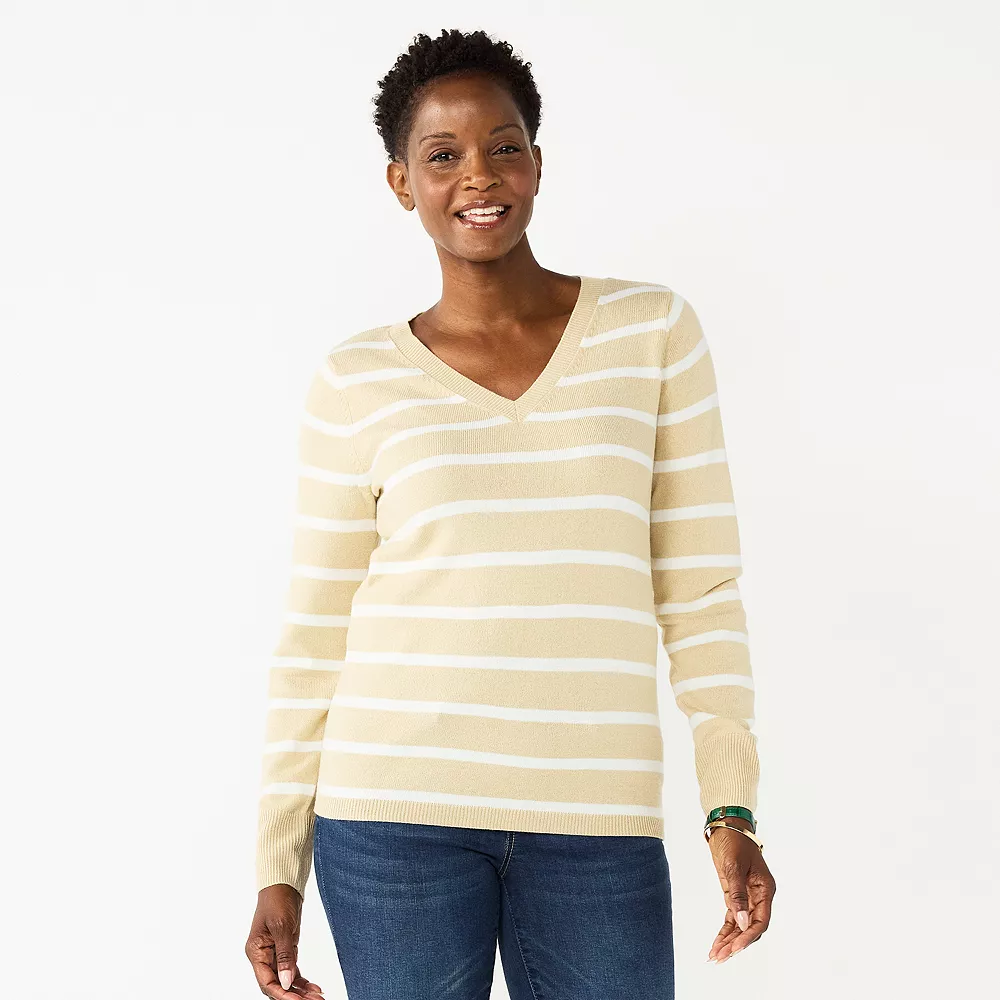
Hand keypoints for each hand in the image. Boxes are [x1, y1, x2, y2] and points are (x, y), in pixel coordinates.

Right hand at [246, 883, 324, 997]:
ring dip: (300, 990)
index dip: (281, 993)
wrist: (284, 884)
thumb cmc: (277, 899)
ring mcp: (275, 954)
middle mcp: (263, 956)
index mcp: (255, 951)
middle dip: (293, 995)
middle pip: (276, 984)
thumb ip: (284, 955)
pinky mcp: (286, 949)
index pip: (266, 982)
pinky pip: (292, 970)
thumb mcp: (281, 927)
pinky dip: (302, 980)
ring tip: (317, 997)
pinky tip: (313, 988)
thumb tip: (286, 981)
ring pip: (286, 979)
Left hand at [705, 818, 775, 962]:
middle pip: (751, 927)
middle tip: (720, 957)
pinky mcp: (735, 895)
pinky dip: (725, 931)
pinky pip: (732, 918)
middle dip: (736, 944)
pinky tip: (717, 943)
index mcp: (765, 889)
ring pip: (740, 926)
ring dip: (729, 941)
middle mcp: (759, 896)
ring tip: (715, 956)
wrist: (726, 826)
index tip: (735, 948)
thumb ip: (738, 894)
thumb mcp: (734, 866)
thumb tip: (742, 922)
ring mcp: (747, 896)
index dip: (748, 936)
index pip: (761, 921)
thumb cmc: (734, 841)